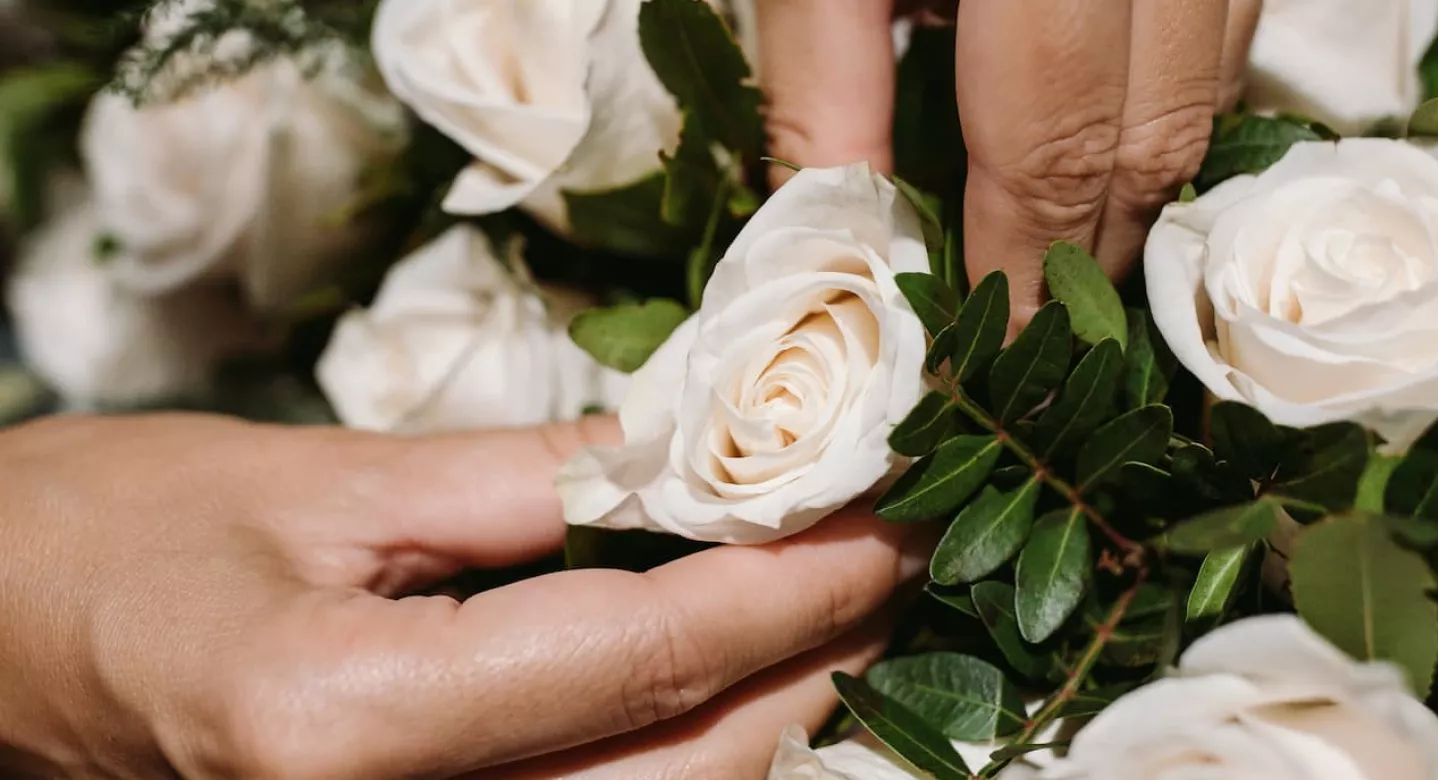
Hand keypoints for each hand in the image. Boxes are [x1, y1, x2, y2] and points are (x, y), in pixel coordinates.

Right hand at [0, 414, 926, 778]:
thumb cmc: (110, 540)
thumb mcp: (315, 482)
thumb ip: (518, 482)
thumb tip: (680, 458)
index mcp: (347, 723)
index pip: (637, 658)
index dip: (781, 588)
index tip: (880, 523)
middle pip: (675, 765)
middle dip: (805, 664)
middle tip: (887, 561)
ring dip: (767, 719)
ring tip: (835, 613)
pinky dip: (680, 753)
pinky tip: (731, 686)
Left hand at [757, 0, 1262, 329]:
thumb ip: (825, 85)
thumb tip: (839, 240)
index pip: (1055, 141)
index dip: (1031, 261)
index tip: (998, 344)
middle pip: (1156, 129)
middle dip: (1097, 247)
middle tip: (1041, 327)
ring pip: (1213, 83)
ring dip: (1144, 183)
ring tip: (1075, 251)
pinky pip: (1228, 21)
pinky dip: (1174, 97)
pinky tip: (1115, 135)